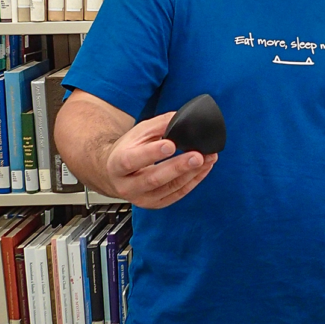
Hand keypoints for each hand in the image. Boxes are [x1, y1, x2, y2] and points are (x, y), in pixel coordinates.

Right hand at [104, 112, 218, 208]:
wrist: (115, 174)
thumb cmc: (128, 150)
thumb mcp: (138, 132)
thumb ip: (159, 125)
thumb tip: (183, 119)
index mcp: (117, 164)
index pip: (133, 160)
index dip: (152, 154)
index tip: (171, 145)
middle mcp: (127, 185)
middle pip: (154, 179)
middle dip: (178, 167)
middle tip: (198, 156)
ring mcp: (141, 198)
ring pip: (169, 188)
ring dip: (192, 173)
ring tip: (208, 158)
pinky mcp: (155, 204)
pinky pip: (178, 194)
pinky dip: (194, 181)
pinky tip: (204, 168)